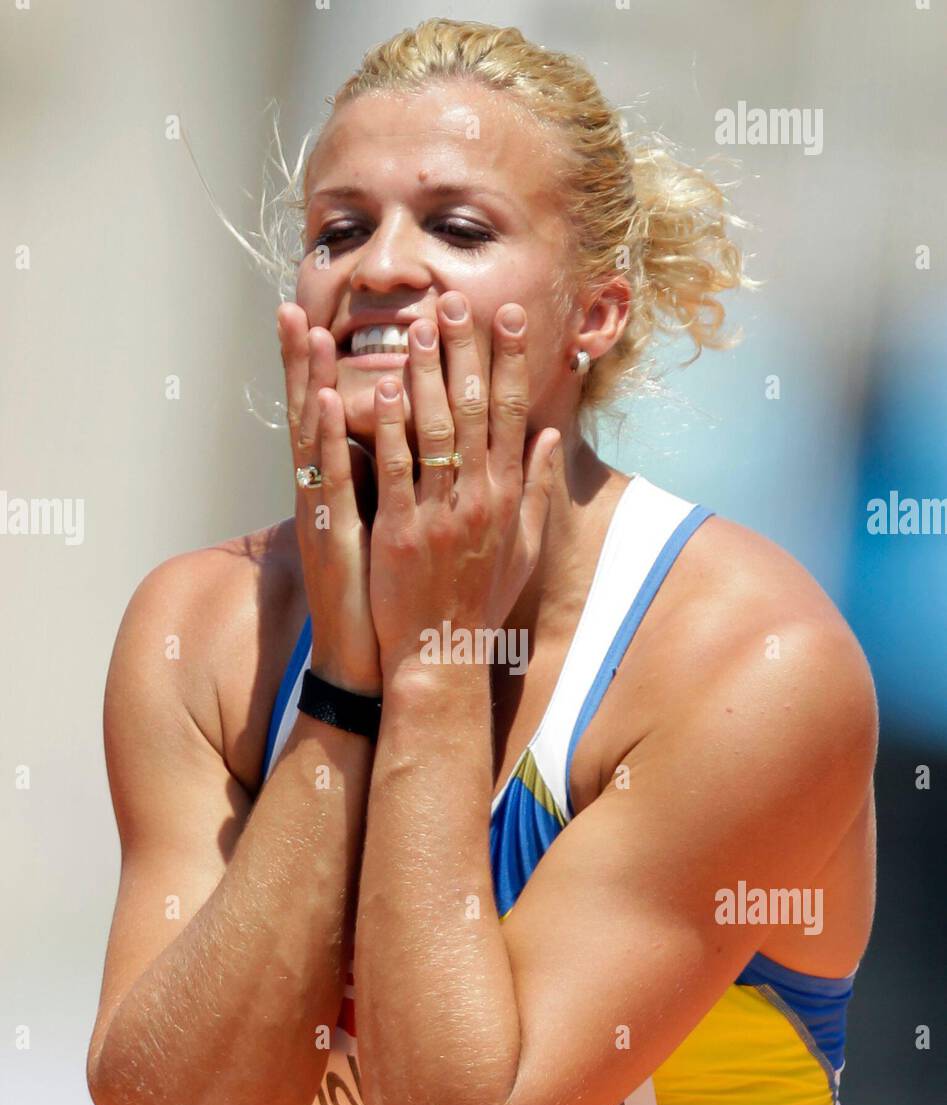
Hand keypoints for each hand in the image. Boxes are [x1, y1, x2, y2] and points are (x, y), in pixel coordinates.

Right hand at [277, 302, 381, 697]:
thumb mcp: (397, 531)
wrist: (378, 659)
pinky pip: (332, 481)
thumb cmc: (392, 598)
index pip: (336, 417)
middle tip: (296, 305)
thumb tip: (416, 451)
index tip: (326, 319)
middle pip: (313, 414)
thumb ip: (402, 488)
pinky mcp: (335, 536)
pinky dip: (328, 440)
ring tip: (304, 329)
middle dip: (304, 362)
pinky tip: (325, 401)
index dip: (328, 372)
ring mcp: (327, 513)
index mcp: (348, 490)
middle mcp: (328, 494)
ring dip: (309, 382)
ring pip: (315, 437)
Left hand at [367, 292, 560, 678]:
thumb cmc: (481, 599)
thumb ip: (538, 486)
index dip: (511, 362)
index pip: (515, 414)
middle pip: (477, 410)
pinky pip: (395, 470)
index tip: (506, 317)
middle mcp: (481, 498)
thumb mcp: (524, 544)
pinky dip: (388, 428)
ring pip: (436, 431)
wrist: (444, 652)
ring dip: (425, 375)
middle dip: (466, 351)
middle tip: (455, 301)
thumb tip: (550, 434)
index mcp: (509, 496)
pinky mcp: (401, 533)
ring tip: (415, 326)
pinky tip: (379, 389)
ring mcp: (442, 514)